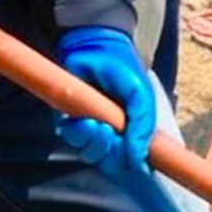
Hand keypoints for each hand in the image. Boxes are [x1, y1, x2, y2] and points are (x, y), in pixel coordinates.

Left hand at [55, 23, 159, 168]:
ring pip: (91, 154)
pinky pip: (72, 140)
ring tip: (94, 124)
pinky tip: (81, 120)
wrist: (93, 46)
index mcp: (133, 129)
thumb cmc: (122, 69)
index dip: (134, 165)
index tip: (135, 163)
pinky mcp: (69, 121)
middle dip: (112, 154)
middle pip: (112, 163)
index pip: (134, 160)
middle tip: (111, 135)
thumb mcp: (141, 95)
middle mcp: (112, 133)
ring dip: (94, 143)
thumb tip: (139, 158)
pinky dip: (76, 134)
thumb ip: (143, 125)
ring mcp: (90, 129)